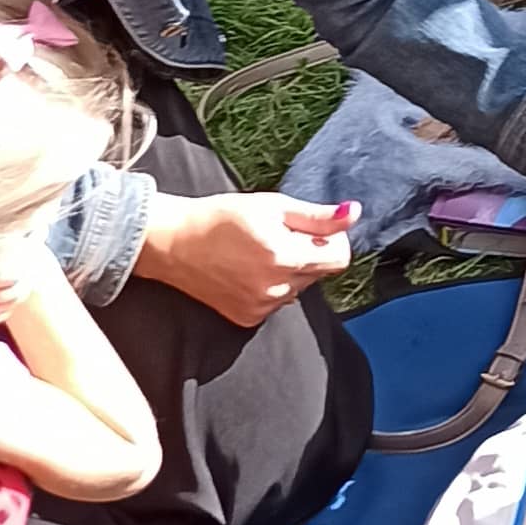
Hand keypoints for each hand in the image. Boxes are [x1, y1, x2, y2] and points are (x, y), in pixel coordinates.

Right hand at [135, 192, 357, 326]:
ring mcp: (261, 307)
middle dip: (310, 252)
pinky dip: (273, 286)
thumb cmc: (220, 217)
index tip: (313, 227)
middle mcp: (275, 289)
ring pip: (300, 288)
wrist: (172, 242)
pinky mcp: (247, 318)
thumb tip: (354, 213)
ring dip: (292, 270)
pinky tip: (248, 270)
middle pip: (320, 272)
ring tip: (258, 251)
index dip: (332, 239)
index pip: (340, 258)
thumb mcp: (273, 206)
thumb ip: (317, 215)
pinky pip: (278, 301)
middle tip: (278, 235)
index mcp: (284, 257)